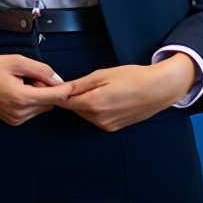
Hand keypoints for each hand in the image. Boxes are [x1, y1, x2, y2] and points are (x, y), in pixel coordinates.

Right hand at [0, 51, 73, 125]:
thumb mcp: (16, 61)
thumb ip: (40, 70)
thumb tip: (58, 79)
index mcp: (21, 98)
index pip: (54, 97)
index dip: (66, 89)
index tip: (74, 83)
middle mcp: (19, 113)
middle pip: (50, 103)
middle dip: (49, 89)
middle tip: (33, 76)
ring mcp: (15, 119)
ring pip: (42, 108)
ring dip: (40, 95)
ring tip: (23, 82)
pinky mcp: (12, 121)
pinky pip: (32, 111)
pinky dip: (32, 101)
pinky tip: (19, 90)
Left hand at [63, 54, 195, 131]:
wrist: (159, 90)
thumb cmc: (134, 78)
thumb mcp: (104, 75)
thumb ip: (81, 84)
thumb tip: (61, 88)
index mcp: (94, 104)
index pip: (65, 102)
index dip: (54, 93)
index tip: (43, 85)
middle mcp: (99, 119)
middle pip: (74, 108)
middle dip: (71, 96)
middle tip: (73, 82)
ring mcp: (107, 125)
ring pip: (85, 113)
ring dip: (83, 102)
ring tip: (95, 87)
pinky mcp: (114, 127)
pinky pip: (96, 117)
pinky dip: (94, 108)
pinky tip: (105, 96)